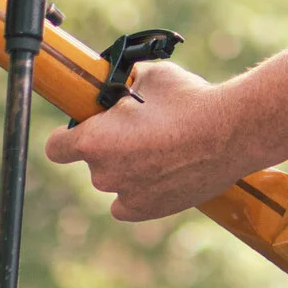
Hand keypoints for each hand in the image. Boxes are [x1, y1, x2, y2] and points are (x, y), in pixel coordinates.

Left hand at [43, 61, 254, 221]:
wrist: (230, 133)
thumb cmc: (188, 101)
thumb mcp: (150, 76)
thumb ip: (126, 83)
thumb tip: (122, 81)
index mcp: (94, 141)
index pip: (57, 147)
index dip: (67, 136)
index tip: (85, 127)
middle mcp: (103, 173)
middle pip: (92, 160)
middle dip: (108, 145)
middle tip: (138, 128)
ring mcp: (126, 195)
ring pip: (114, 179)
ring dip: (126, 166)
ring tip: (160, 147)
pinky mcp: (148, 210)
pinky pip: (129, 202)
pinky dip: (138, 190)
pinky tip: (159, 172)